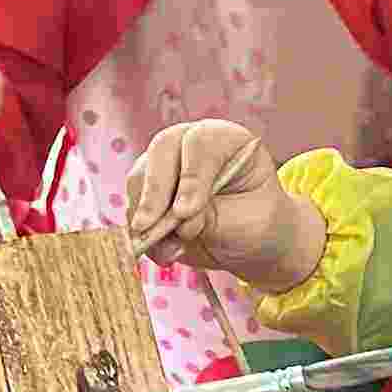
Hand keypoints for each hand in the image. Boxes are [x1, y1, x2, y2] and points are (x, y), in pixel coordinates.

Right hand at [125, 123, 326, 293]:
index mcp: (226, 139)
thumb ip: (212, 216)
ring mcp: (167, 165)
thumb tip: (177, 219)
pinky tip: (166, 252)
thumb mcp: (247, 221)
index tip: (185, 213)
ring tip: (171, 250)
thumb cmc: (258, 223)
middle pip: (161, 150)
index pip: (200, 143)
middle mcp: (191, 143)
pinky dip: (143, 234)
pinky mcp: (149, 192)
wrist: (250, 241)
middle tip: (150, 228)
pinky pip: (134, 207)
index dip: (190, 176)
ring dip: (147, 218)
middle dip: (154, 192)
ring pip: (140, 178)